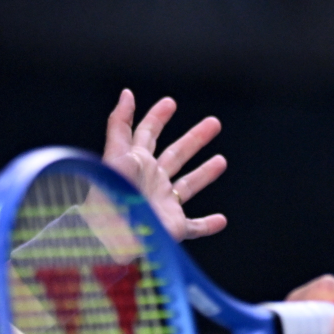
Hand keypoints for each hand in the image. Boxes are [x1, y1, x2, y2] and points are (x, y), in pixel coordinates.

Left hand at [103, 89, 227, 240]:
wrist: (112, 240)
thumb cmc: (111, 198)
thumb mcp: (115, 156)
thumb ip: (119, 125)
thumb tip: (127, 93)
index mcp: (135, 163)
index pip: (147, 134)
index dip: (157, 117)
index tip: (170, 102)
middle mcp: (151, 181)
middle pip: (176, 154)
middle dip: (194, 138)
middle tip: (214, 123)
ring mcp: (163, 204)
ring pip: (188, 185)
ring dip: (204, 174)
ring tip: (221, 161)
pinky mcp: (173, 228)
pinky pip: (194, 227)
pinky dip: (208, 225)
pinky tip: (221, 220)